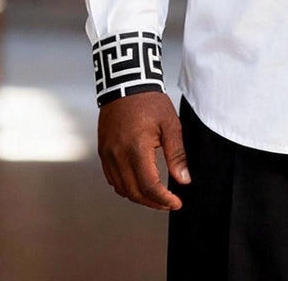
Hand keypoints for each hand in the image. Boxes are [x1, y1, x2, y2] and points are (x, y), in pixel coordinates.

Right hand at [97, 92, 189, 210]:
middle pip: (134, 192)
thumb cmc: (149, 101)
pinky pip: (112, 178)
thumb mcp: (170, 125)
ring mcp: (108, 154)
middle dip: (153, 202)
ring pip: (121, 188)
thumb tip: (184, 180)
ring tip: (156, 195)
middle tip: (168, 203)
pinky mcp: (103, 151)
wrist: (126, 83)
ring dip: (139, 196)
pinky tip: (138, 182)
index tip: (176, 203)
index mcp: (136, 149)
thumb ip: (177, 155)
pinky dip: (125, 186)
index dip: (164, 199)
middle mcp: (118, 155)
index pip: (149, 186)